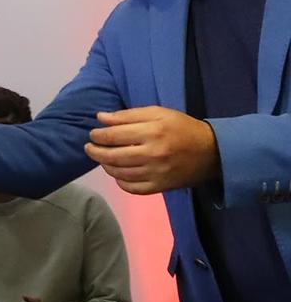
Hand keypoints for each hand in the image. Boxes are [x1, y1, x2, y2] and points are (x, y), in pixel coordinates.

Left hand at [86, 107, 219, 194]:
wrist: (212, 152)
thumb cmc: (182, 128)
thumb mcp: (159, 113)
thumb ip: (128, 115)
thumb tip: (100, 118)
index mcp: (153, 132)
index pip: (114, 136)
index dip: (98, 135)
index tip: (93, 134)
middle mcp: (153, 154)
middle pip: (112, 156)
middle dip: (95, 152)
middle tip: (89, 147)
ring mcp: (156, 173)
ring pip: (119, 173)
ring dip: (106, 165)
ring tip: (103, 158)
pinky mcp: (160, 187)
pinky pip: (132, 188)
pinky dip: (120, 181)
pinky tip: (118, 173)